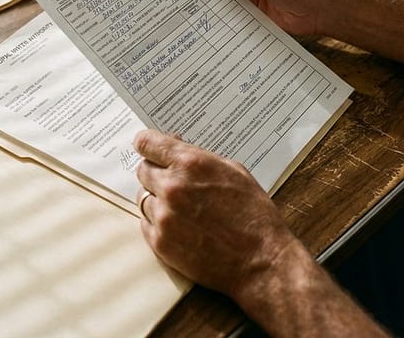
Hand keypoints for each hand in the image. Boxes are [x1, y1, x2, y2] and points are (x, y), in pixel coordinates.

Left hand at [134, 129, 299, 301]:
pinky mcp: (160, 242)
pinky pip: (145, 223)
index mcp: (190, 164)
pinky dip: (158, 222)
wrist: (262, 260)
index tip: (148, 148)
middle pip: (142, 170)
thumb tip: (174, 144)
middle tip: (174, 182)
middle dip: (156, 173)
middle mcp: (172, 187)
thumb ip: (198, 156)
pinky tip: (180, 226)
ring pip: (143, 198)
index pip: (146, 143)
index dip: (147, 144)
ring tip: (183, 209)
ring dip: (157, 199)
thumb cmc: (253, 214)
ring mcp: (164, 216)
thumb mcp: (233, 171)